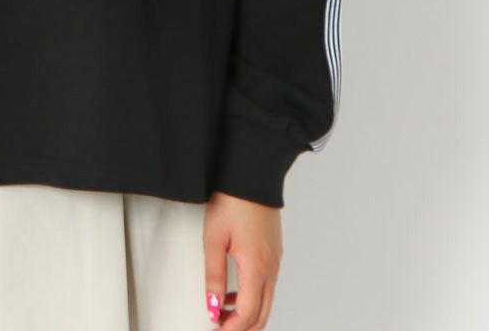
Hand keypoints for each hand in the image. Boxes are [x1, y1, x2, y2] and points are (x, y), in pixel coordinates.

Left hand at [203, 191, 281, 329]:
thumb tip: (213, 306)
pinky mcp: (274, 252)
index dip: (231, 328)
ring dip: (247, 313)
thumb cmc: (233, 200)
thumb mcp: (214, 238)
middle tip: (220, 327)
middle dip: (242, 328)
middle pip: (262, 314)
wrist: (251, 174)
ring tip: (222, 312)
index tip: (214, 328)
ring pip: (266, 301)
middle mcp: (271, 267)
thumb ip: (214, 276)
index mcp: (257, 267)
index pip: (248, 314)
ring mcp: (275, 260)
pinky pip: (267, 285)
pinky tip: (234, 292)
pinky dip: (253, 297)